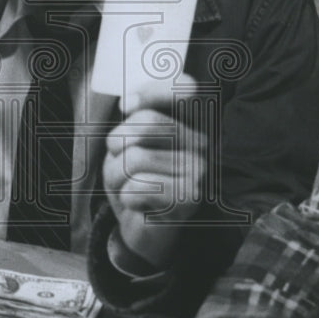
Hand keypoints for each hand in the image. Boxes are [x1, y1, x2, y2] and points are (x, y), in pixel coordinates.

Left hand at [103, 75, 205, 265]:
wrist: (145, 229)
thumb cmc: (136, 179)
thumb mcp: (128, 141)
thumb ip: (134, 115)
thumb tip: (129, 103)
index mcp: (190, 122)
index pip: (184, 87)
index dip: (150, 91)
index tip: (126, 106)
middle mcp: (202, 142)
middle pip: (145, 122)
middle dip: (117, 146)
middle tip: (122, 164)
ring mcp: (199, 169)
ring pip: (135, 157)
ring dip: (116, 175)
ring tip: (129, 187)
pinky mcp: (190, 197)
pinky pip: (138, 186)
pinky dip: (126, 197)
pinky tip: (138, 205)